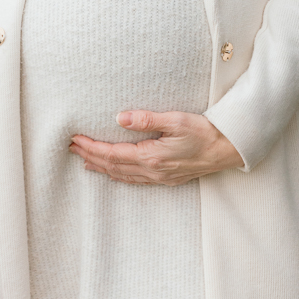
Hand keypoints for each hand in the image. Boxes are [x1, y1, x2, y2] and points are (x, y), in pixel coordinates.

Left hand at [68, 110, 243, 184]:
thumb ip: (146, 119)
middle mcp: (152, 171)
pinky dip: (118, 175)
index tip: (75, 139)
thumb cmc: (204, 132)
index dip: (91, 147)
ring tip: (84, 160)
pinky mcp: (166, 178)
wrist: (227, 150)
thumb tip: (119, 118)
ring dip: (101, 167)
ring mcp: (159, 177)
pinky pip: (134, 180)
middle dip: (90, 157)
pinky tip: (113, 173)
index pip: (112, 154)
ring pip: (122, 176)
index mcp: (151, 157)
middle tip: (71, 148)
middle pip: (113, 166)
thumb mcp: (175, 120)